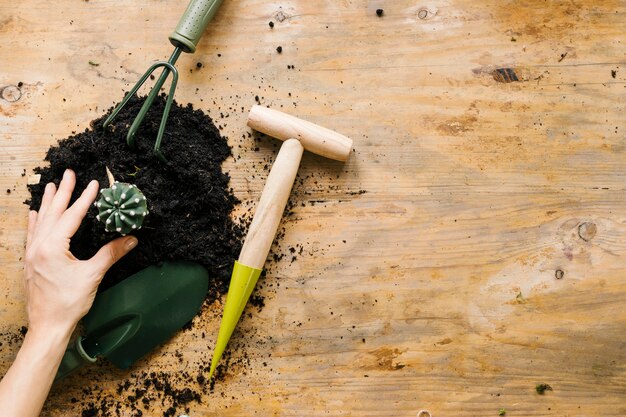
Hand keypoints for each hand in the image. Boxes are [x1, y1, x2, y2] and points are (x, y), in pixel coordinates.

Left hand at [24, 169, 137, 334]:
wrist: (48, 326)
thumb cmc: (68, 303)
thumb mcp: (92, 276)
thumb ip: (111, 254)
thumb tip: (130, 239)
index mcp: (52, 248)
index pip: (71, 217)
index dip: (84, 199)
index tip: (93, 185)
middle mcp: (39, 247)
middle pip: (53, 213)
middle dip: (62, 192)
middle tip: (68, 174)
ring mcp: (32, 254)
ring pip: (41, 221)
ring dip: (48, 202)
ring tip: (51, 186)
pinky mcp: (31, 262)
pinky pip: (32, 234)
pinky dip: (36, 221)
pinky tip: (35, 214)